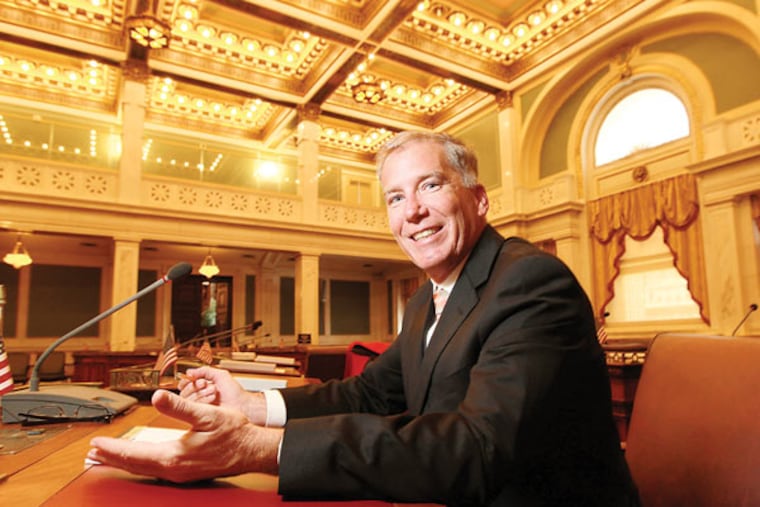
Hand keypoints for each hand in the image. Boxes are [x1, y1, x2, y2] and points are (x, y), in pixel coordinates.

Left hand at [87, 389, 280, 482]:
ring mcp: (179, 473)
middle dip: (111, 458)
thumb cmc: (234, 434)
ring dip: (123, 462)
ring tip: (106, 457)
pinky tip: (138, 459)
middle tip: (91, 454)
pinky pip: (154, 469)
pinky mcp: (185, 472)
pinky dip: (139, 463)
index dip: (112, 448)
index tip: (96, 442)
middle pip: (134, 465)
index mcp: (174, 457)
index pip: (134, 454)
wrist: (252, 450)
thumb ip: (179, 406)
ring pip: (143, 469)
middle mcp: (173, 469)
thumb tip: (157, 396)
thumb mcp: (207, 414)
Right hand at [178, 366, 266, 424]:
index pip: (185, 385)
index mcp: (201, 389)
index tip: (195, 378)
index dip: (188, 381)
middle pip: (184, 392)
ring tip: (214, 390)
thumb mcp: (220, 376)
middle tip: (205, 384)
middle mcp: (198, 399)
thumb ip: (205, 371)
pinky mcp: (201, 417)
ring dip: (200, 393)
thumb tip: (189, 371)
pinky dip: (203, 400)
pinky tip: (213, 397)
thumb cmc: (235, 393)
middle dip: (195, 386)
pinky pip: (193, 408)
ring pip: (187, 400)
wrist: (243, 406)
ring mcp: (199, 409)